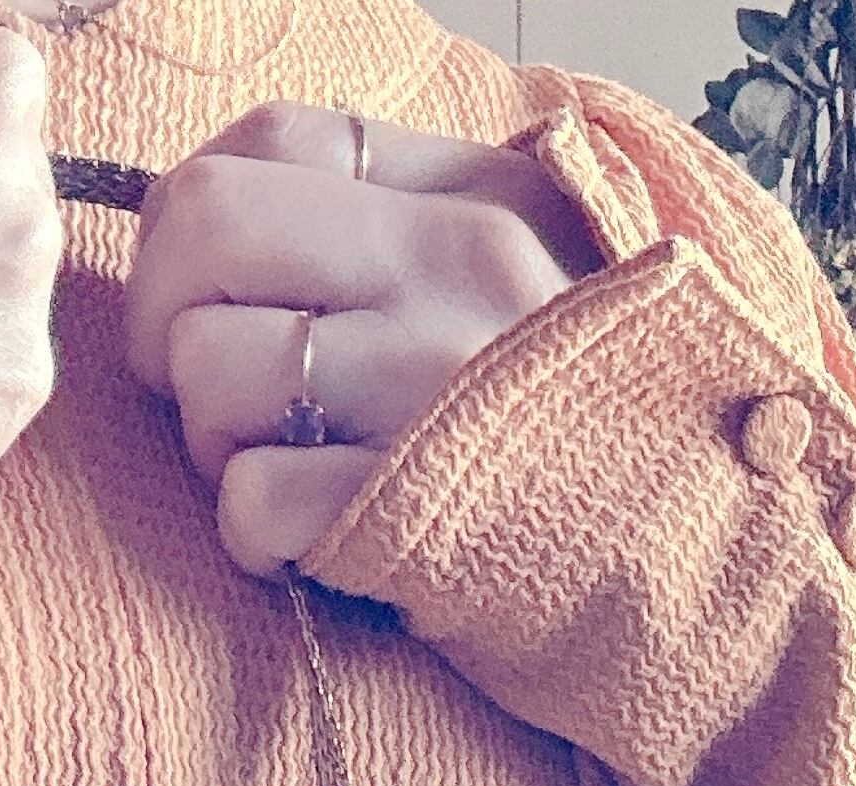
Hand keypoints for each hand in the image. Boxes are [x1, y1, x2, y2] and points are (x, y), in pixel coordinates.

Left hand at [122, 104, 600, 574]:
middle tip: (203, 384)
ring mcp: (434, 393)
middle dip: (166, 317)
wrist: (690, 578)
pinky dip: (255, 538)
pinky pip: (250, 501)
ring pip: (210, 367)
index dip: (194, 215)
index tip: (214, 290)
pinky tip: (315, 545)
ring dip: (213, 440)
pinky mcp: (411, 515)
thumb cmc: (574, 441)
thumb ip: (397, 224)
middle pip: (206, 227)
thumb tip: (204, 219)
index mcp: (481, 200)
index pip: (273, 139)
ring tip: (290, 469)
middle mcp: (460, 272)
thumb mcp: (523, 283)